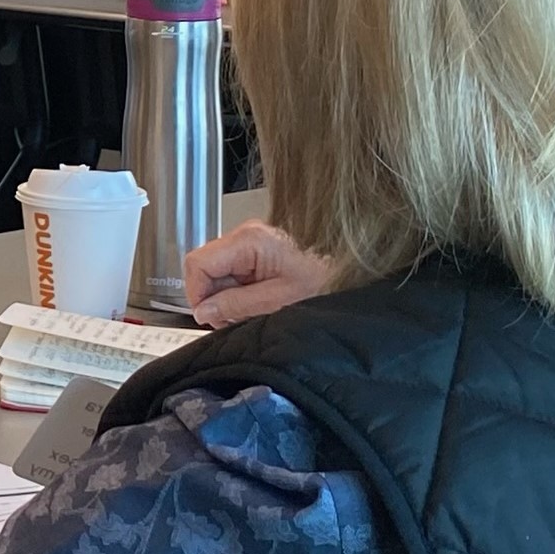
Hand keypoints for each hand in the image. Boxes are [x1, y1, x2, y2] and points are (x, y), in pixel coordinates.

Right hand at [183, 220, 333, 326]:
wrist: (358, 271)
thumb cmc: (327, 281)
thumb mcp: (276, 301)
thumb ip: (235, 305)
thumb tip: (204, 310)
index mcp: (249, 241)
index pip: (197, 263)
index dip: (196, 293)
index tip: (208, 316)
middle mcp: (247, 234)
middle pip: (205, 267)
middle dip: (214, 298)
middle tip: (233, 319)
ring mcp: (253, 241)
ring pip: (218, 272)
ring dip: (227, 296)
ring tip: (252, 311)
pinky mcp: (260, 249)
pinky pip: (235, 272)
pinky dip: (239, 291)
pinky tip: (258, 302)